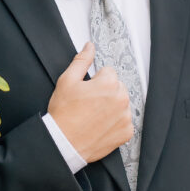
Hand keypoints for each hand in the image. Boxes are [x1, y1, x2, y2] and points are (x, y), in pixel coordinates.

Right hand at [47, 42, 132, 162]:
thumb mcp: (67, 81)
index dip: (95, 81)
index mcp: (109, 84)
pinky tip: (100, 126)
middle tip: (88, 104)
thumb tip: (89, 46)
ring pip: (121, 104)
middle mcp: (121, 99)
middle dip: (105, 92)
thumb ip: (81, 61)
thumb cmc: (63, 114)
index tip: (86, 92)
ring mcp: (125, 117)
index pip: (108, 72)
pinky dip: (115, 123)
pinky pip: (124, 121)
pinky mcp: (126, 132)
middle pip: (117, 87)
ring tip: (93, 116)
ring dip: (111, 107)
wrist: (63, 144)